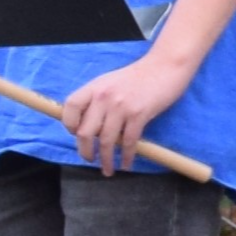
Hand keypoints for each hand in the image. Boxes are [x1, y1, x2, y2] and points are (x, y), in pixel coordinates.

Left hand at [61, 51, 194, 174]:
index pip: (71, 107)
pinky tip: (126, 163)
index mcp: (95, 87)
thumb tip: (89, 123)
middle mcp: (104, 97)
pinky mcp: (139, 114)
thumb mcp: (111, 81)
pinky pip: (128, 141)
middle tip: (90, 159)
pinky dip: (126, 156)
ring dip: (105, 159)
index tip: (76, 135)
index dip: (70, 124)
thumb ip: (98, 98)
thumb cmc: (139, 75)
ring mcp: (121, 106)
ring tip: (107, 169)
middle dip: (86, 151)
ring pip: (106, 141)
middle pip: (85, 132)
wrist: (166, 65)